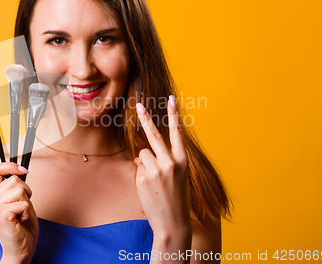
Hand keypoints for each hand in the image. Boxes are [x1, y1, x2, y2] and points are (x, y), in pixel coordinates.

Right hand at [0, 163, 38, 263]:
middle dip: (26, 193)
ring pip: (20, 190)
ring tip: (21, 216)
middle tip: (22, 210)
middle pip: (15, 180)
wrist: (21, 249)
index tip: (23, 170)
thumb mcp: (20, 201)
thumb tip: (22, 168)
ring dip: (27, 203)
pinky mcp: (1, 214)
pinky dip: (27, 212)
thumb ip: (16, 187)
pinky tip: (20, 222)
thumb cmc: (22, 227)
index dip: (10, 165)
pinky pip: (23, 203)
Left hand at [134, 95, 191, 247]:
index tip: (171, 99)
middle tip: (139, 105)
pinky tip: (149, 189)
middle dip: (146, 119)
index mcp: (183, 161)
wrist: (173, 223)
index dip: (174, 115)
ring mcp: (156, 170)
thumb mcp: (177, 177)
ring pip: (143, 154)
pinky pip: (138, 167)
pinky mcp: (144, 178)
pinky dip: (141, 175)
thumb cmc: (176, 198)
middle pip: (154, 135)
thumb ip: (162, 161)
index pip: (177, 133)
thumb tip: (141, 155)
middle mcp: (171, 163)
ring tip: (155, 182)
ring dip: (145, 163)